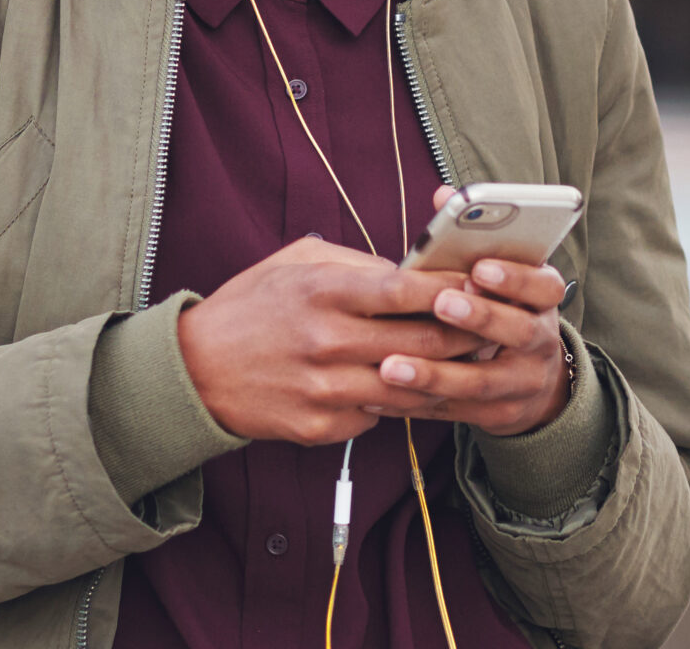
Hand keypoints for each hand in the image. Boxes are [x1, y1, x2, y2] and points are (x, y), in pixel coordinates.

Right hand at [178, 235, 480, 445]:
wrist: (195, 372)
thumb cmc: (251, 306)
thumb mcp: (297, 262)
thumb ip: (357, 264)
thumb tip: (412, 272)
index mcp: (323, 292)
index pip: (406, 289)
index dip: (451, 287)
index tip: (479, 284)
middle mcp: (327, 341)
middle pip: (422, 342)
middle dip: (468, 334)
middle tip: (494, 326)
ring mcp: (324, 390)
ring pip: (410, 388)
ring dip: (446, 376)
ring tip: (472, 363)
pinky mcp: (320, 427)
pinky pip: (380, 416)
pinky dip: (401, 403)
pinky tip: (419, 392)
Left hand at [365, 186, 572, 437]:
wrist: (528, 380)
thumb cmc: (500, 307)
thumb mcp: (499, 275)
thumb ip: (471, 238)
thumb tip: (442, 194)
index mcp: (543, 300)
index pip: (544, 286)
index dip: (515, 278)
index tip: (480, 267)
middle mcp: (541, 341)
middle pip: (519, 331)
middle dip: (479, 317)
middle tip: (440, 303)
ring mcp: (522, 383)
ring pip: (481, 381)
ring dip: (434, 372)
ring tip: (390, 364)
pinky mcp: (497, 415)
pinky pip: (454, 410)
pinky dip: (415, 402)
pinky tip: (377, 395)